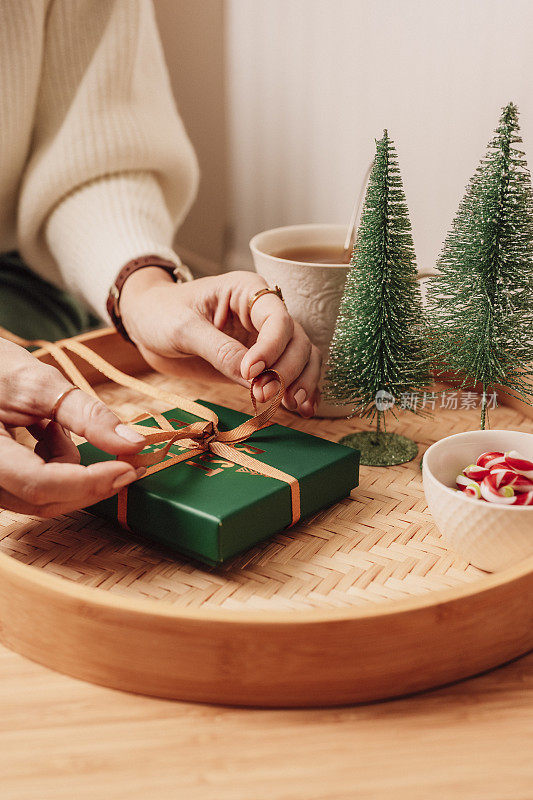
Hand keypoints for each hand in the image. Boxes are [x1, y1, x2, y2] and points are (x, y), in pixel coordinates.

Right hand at [0, 337, 145, 516]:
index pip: (40, 484)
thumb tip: (133, 443)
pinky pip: (34, 489)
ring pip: (42, 498)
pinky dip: (55, 466)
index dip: (89, 481)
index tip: (128, 467)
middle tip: (128, 462)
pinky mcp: (1, 480)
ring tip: (57, 428)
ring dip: (69, 470)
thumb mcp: (42, 385)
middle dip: (91, 482)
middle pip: (44, 499)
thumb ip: (88, 416)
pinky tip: (48, 435)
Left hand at [120, 268, 321, 416]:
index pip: (277, 317)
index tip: (251, 373)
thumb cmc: (161, 312)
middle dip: (287, 370)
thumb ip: (218, 349)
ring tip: (293, 406)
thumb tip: (253, 377)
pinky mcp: (261, 363)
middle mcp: (263, 313)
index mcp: (247, 291)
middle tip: (265, 395)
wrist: (146, 323)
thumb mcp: (183, 328)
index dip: (271, 347)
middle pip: (296, 340)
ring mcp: (265, 339)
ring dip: (302, 382)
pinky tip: (303, 410)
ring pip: (302, 357)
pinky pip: (291, 374)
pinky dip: (300, 391)